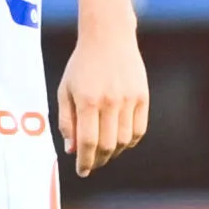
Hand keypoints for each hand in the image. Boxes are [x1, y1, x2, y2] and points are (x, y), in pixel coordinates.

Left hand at [57, 25, 148, 176]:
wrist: (108, 37)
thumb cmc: (81, 65)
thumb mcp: (65, 90)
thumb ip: (66, 120)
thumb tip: (71, 149)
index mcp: (87, 101)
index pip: (87, 142)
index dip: (84, 161)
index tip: (81, 171)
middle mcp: (110, 102)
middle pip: (107, 145)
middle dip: (98, 160)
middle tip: (91, 164)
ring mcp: (129, 100)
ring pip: (125, 141)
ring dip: (114, 153)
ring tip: (103, 153)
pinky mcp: (143, 97)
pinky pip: (139, 129)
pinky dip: (130, 141)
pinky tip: (120, 141)